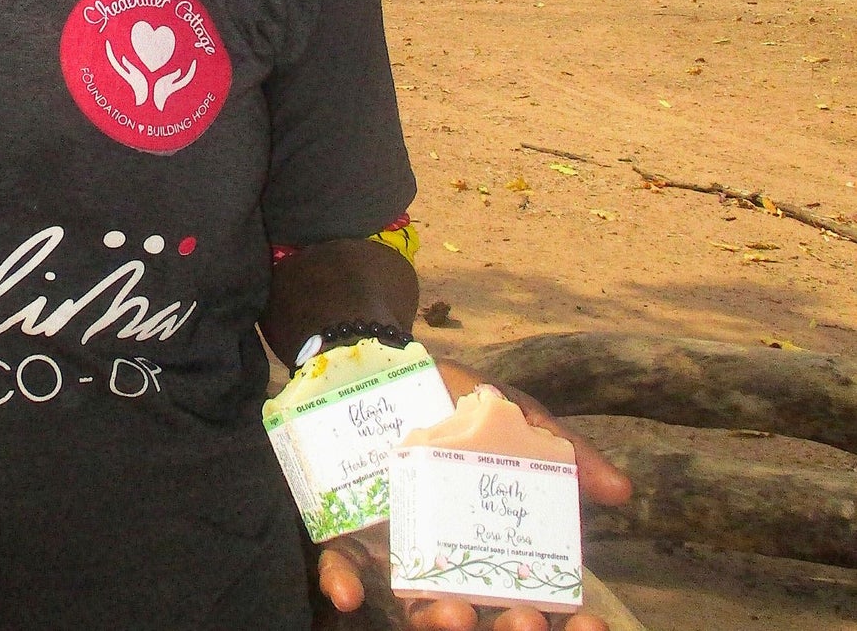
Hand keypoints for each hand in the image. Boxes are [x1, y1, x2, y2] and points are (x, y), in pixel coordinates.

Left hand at [315, 360, 632, 629]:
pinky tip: (348, 593)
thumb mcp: (514, 413)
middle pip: (479, 614)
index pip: (530, 597)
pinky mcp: (346, 529)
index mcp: (491, 541)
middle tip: (524, 620)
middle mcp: (445, 556)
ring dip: (434, 623)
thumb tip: (623, 490)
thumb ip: (562, 450)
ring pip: (413, 610)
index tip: (589, 624)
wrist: (382, 359)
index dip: (564, 622)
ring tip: (457, 616)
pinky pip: (341, 568)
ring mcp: (394, 549)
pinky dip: (342, 583)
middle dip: (506, 627)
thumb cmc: (454, 395)